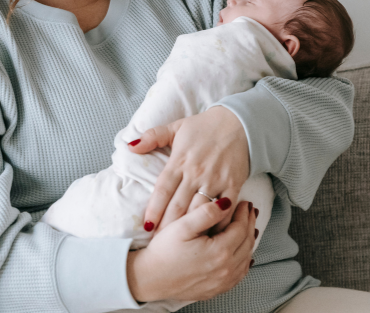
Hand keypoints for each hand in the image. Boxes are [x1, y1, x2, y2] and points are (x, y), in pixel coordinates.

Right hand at [127, 199, 256, 302]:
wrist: (150, 278)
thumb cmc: (164, 250)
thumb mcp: (183, 225)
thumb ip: (206, 213)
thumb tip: (226, 202)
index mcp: (219, 251)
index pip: (241, 228)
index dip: (244, 213)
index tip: (245, 202)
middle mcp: (225, 269)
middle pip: (247, 243)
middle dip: (250, 224)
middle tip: (250, 211)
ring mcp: (222, 282)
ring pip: (245, 258)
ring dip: (249, 241)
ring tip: (250, 227)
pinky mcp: (216, 289)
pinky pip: (239, 274)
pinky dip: (245, 260)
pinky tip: (243, 254)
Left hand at [128, 105, 249, 234]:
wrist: (239, 123)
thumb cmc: (204, 127)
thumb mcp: (176, 127)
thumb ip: (153, 136)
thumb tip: (130, 146)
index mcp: (179, 160)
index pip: (162, 189)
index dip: (154, 209)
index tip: (147, 227)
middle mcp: (196, 172)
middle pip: (178, 205)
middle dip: (168, 226)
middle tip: (159, 244)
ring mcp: (215, 180)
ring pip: (199, 211)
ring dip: (190, 229)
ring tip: (181, 245)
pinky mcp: (233, 185)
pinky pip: (224, 210)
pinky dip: (217, 224)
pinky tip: (210, 237)